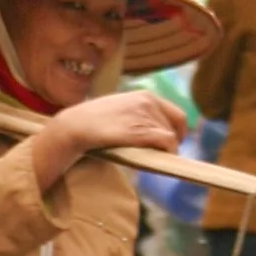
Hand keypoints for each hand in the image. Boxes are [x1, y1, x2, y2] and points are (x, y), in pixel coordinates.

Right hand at [32, 89, 183, 195]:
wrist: (77, 125)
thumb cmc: (94, 121)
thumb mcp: (121, 108)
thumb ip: (139, 114)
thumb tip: (156, 130)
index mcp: (145, 95)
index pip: (177, 114)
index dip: (178, 131)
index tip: (172, 143)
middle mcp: (149, 101)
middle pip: (176, 126)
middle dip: (173, 141)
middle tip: (162, 154)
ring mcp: (145, 115)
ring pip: (172, 136)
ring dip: (167, 149)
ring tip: (153, 157)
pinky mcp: (142, 130)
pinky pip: (168, 142)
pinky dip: (169, 153)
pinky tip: (159, 159)